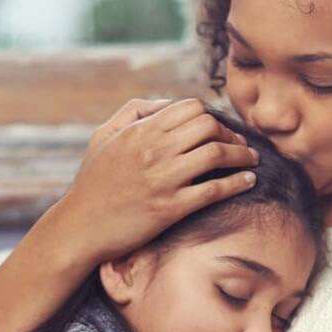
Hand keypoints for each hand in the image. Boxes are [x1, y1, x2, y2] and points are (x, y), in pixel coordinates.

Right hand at [47, 98, 259, 265]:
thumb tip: (166, 103)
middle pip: (208, 127)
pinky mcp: (169, 208)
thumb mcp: (103, 137)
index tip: (220, 130)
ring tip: (251, 161)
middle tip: (240, 146)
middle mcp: (153, 150)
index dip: (211, 116)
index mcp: (140, 131)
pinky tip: (248, 182)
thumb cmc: (92, 183)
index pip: (191, 108)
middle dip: (230, 135)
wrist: (79, 227)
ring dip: (241, 156)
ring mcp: (162, 179)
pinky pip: (213, 190)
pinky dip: (236, 183)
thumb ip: (133, 112)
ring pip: (216, 155)